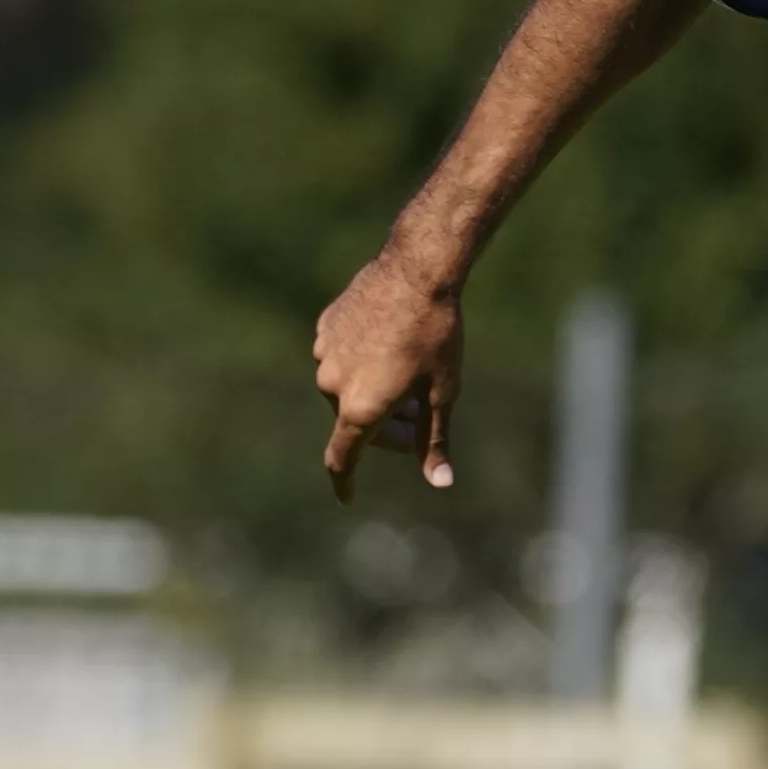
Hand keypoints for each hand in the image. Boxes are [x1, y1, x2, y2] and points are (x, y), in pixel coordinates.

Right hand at [310, 255, 466, 497]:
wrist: (416, 271)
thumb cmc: (436, 336)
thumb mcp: (443, 393)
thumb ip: (434, 440)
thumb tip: (440, 483)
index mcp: (359, 408)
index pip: (341, 459)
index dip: (344, 482)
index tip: (348, 497)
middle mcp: (332, 385)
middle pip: (353, 423)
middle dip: (385, 431)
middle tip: (418, 421)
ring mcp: (324, 354)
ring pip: (346, 390)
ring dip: (372, 396)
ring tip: (410, 380)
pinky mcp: (325, 328)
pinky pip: (341, 359)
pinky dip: (363, 367)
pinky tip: (391, 348)